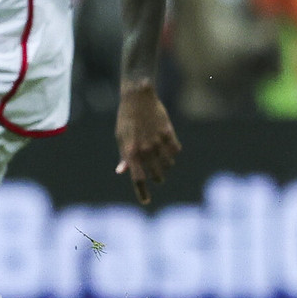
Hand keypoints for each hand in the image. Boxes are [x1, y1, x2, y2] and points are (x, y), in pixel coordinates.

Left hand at [114, 80, 179, 205]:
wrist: (137, 96)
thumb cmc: (126, 118)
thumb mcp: (120, 137)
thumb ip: (124, 155)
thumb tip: (122, 171)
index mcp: (131, 152)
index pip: (138, 179)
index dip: (142, 193)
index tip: (145, 201)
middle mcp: (145, 149)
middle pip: (156, 175)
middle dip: (157, 178)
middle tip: (157, 177)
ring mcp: (158, 141)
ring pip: (168, 164)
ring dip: (165, 166)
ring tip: (162, 161)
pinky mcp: (168, 133)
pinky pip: (175, 151)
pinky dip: (173, 153)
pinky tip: (169, 150)